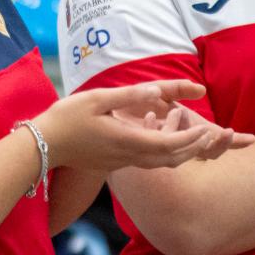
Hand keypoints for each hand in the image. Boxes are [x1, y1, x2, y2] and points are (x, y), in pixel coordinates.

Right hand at [35, 81, 244, 172]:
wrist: (42, 146)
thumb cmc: (66, 119)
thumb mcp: (96, 99)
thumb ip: (129, 95)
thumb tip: (158, 91)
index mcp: (127, 140)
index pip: (169, 144)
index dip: (191, 138)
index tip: (207, 129)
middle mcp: (128, 155)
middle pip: (171, 159)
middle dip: (194, 148)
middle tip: (212, 137)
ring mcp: (121, 162)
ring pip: (160, 163)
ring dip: (181, 153)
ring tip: (194, 139)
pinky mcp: (115, 163)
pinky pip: (147, 161)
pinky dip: (164, 153)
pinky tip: (161, 138)